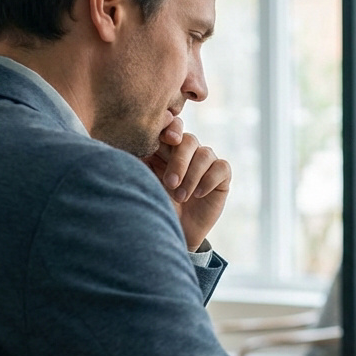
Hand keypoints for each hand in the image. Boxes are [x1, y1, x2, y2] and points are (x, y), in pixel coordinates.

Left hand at [141, 116, 230, 250]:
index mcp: (166, 147)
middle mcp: (187, 151)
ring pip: (205, 154)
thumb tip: (133, 140)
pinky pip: (221, 167)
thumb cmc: (155, 204)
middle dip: (179, 162)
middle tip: (170, 184)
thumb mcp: (143, 181)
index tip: (167, 139)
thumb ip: (140, 159)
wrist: (173, 230)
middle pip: (188, 141)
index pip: (172, 126)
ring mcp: (206, 161)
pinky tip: (198, 195)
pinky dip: (208, 180)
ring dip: (192, 176)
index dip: (171, 128)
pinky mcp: (221, 175)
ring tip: (180, 197)